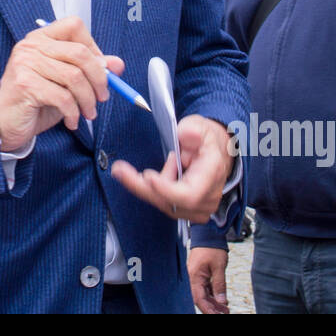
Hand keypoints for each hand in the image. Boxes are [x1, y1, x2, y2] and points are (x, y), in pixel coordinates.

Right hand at [0, 16, 118, 152]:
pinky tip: (72, 120)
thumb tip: (118, 64)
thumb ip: (90, 70)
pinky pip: (63, 97)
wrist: (2, 122)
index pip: (74, 26)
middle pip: (80, 53)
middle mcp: (31, 46)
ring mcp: (26, 63)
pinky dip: (74, 112)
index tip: (101, 68)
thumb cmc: (34, 100)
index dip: (93, 46)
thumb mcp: (65, 83)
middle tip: (102, 96)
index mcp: (41, 38)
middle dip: (99, 78)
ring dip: (88, 100)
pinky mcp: (25, 84)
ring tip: (88, 112)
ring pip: (74, 77)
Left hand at [111, 114, 232, 222]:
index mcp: (212, 174)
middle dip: (141, 186)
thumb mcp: (200, 125)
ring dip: (150, 184)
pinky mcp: (188, 210)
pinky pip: (163, 203)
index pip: (189, 194)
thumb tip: (186, 134)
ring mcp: (199, 207)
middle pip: (169, 202)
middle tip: (120, 170)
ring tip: (165, 161)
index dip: (166, 189)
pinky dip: (153, 190)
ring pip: (163, 204)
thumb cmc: (206, 140)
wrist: (216, 152)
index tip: (147, 176)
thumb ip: (193, 129)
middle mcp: (208, 196)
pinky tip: (157, 175)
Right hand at [188, 247, 229, 313]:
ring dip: (213, 303)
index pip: (199, 299)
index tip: (217, 315)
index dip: (208, 310)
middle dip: (212, 308)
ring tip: (225, 310)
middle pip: (200, 299)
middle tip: (224, 314)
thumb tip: (222, 301)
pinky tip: (221, 301)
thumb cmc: (212, 248)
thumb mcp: (219, 267)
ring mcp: (195, 277)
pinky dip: (213, 295)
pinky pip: (205, 289)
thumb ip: (220, 285)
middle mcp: (192, 278)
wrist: (208, 235)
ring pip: (203, 295)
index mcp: (194, 276)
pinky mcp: (200, 275)